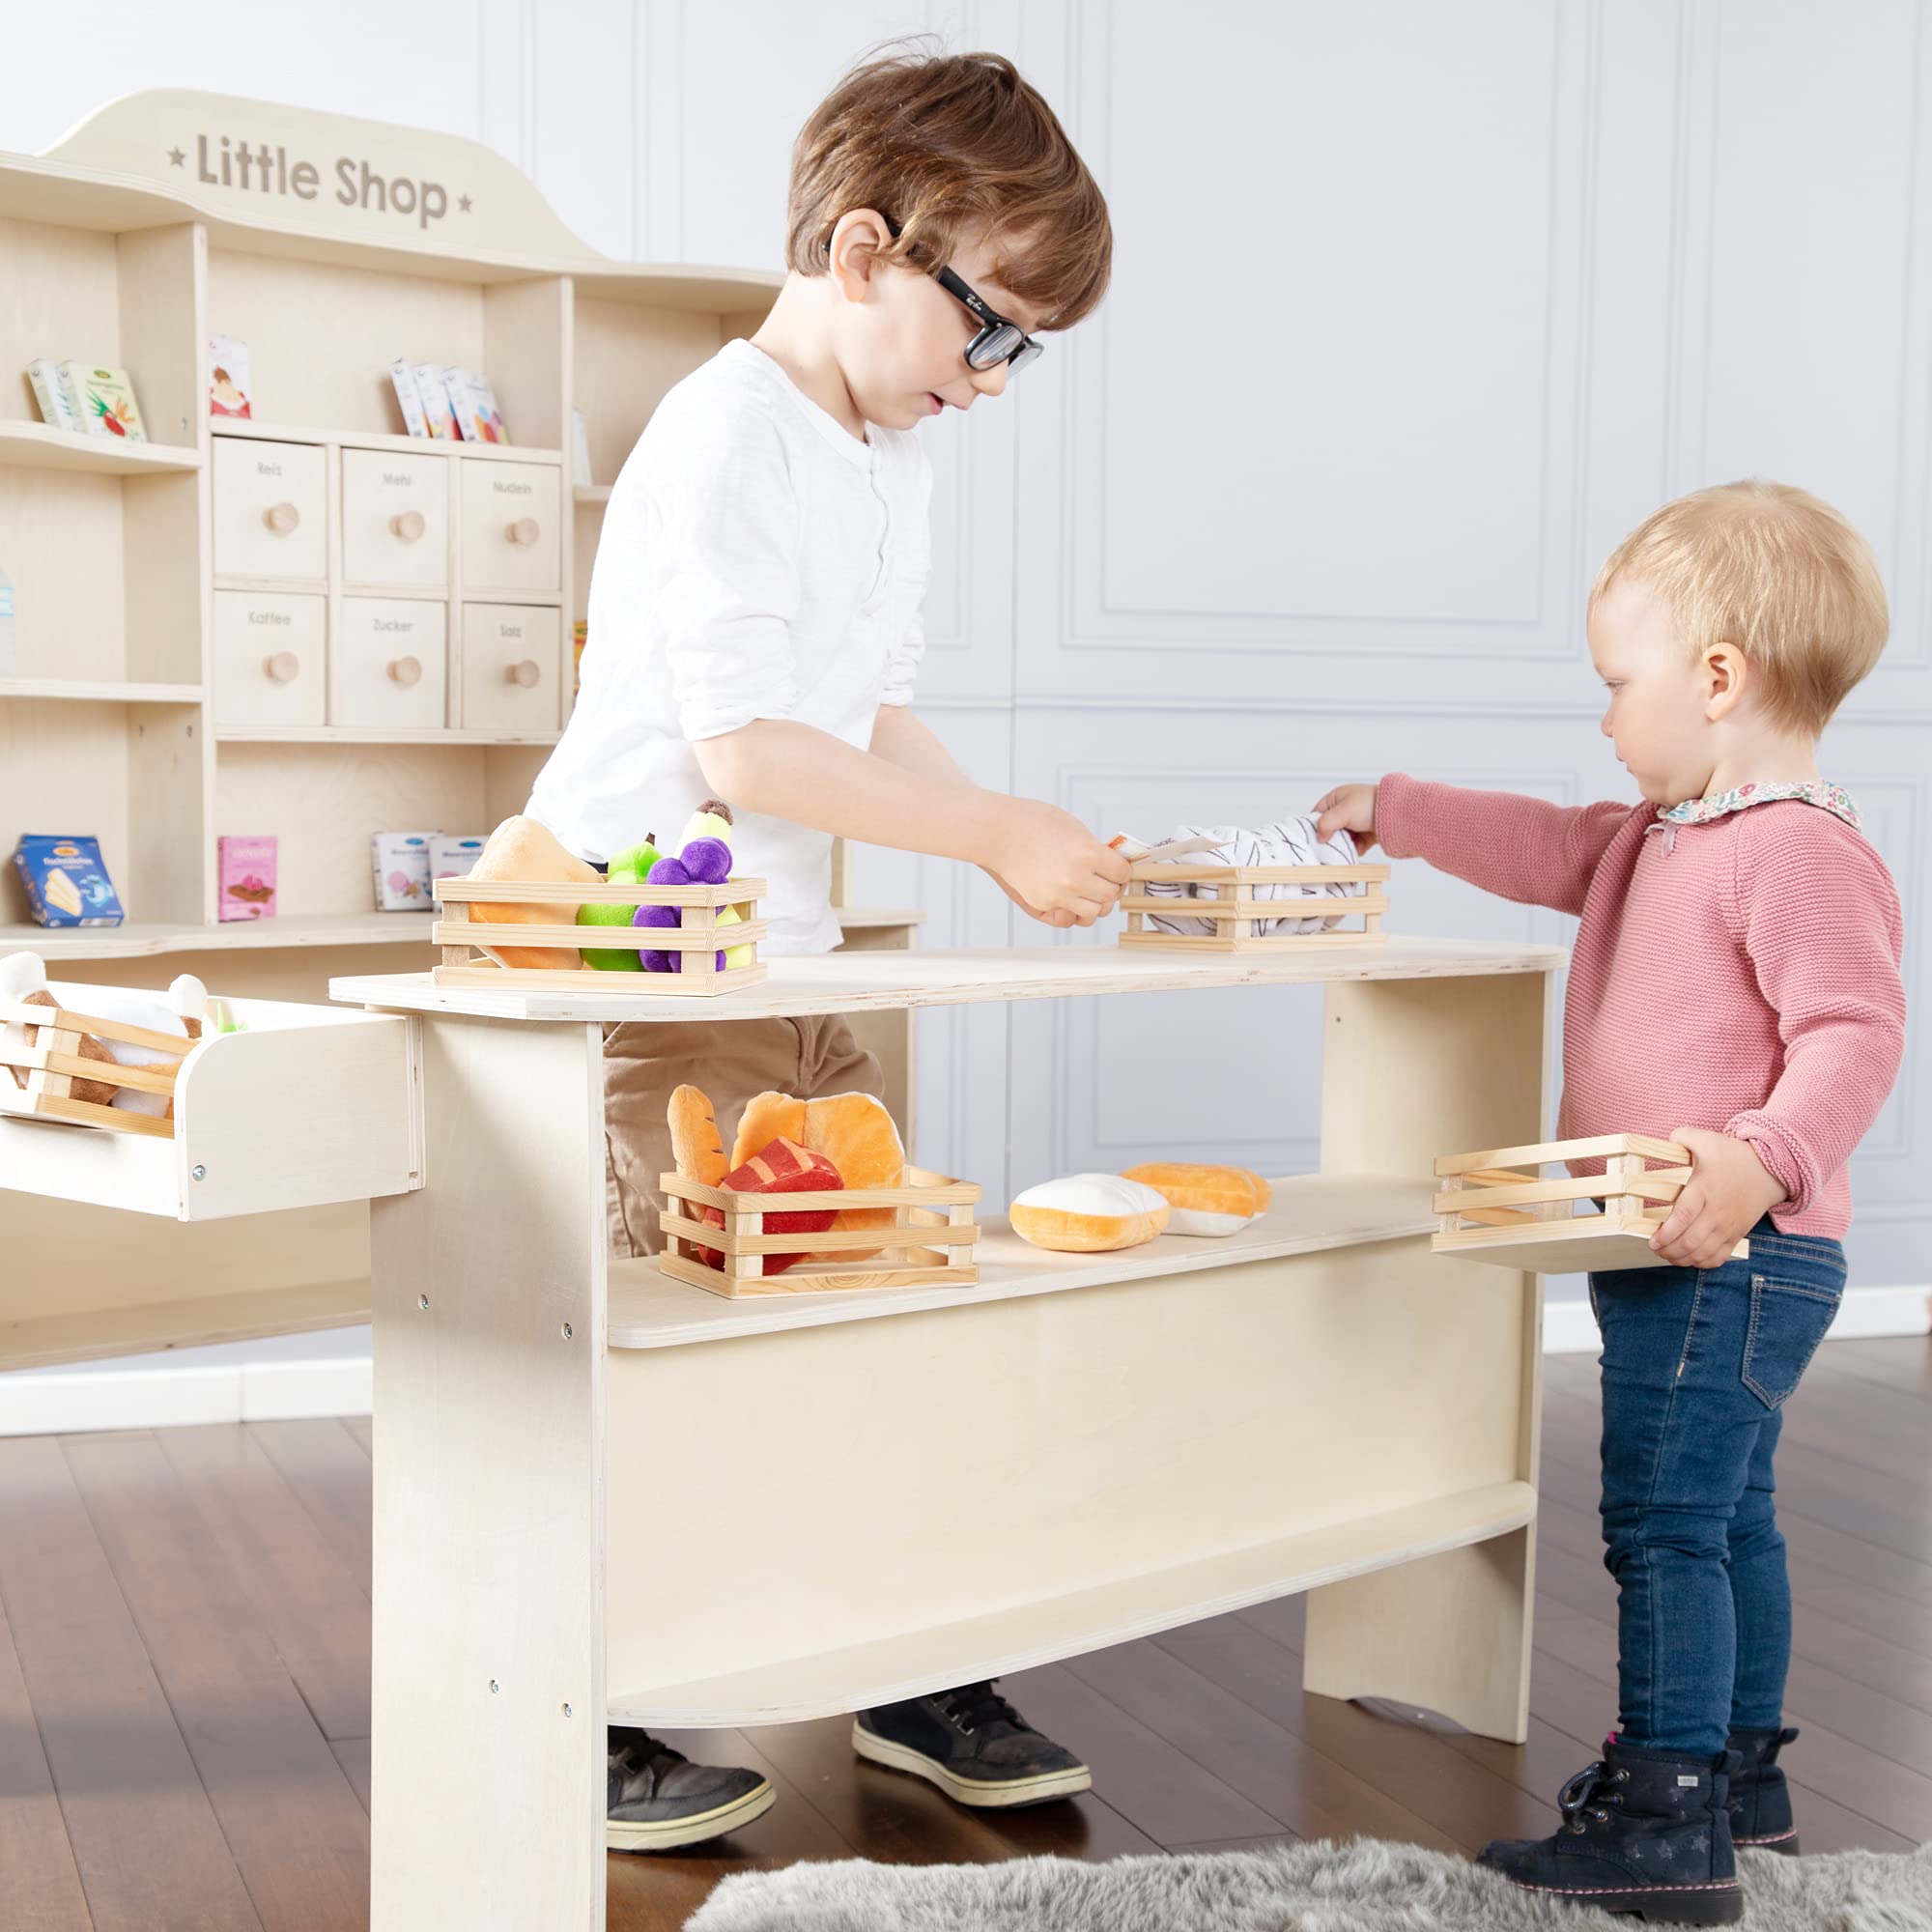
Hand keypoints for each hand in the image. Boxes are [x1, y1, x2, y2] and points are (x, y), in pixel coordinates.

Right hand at [987, 798, 1131, 927]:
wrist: (996, 831)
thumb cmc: (1032, 822)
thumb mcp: (1074, 828)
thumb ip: (1095, 849)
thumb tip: (1111, 864)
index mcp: (1089, 854)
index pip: (1122, 874)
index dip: (1121, 870)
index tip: (1116, 868)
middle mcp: (1076, 879)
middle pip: (1111, 896)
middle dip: (1110, 887)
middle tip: (1103, 879)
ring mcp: (1059, 895)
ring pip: (1094, 913)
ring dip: (1094, 903)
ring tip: (1087, 891)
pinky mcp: (1043, 904)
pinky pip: (1069, 918)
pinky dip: (1073, 911)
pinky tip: (1070, 897)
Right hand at [1313, 783, 1380, 853]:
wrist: (1398, 813)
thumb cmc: (1370, 804)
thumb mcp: (1342, 812)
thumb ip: (1326, 823)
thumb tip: (1319, 837)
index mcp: (1338, 798)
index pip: (1318, 812)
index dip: (1314, 825)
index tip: (1312, 838)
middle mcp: (1347, 809)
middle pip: (1331, 828)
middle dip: (1330, 839)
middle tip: (1328, 847)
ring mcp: (1358, 822)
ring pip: (1343, 838)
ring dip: (1343, 846)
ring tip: (1344, 850)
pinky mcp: (1368, 834)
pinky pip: (1356, 844)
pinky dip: (1355, 849)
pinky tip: (1357, 850)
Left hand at [1649, 1126, 1786, 1267]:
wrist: (1769, 1170)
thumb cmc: (1733, 1155)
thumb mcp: (1706, 1139)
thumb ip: (1681, 1136)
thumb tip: (1665, 1139)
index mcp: (1705, 1189)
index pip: (1685, 1217)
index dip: (1667, 1233)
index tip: (1653, 1240)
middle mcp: (1717, 1211)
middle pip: (1691, 1241)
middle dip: (1668, 1250)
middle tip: (1654, 1247)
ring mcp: (1729, 1226)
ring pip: (1703, 1253)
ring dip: (1682, 1259)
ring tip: (1667, 1254)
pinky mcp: (1737, 1235)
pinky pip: (1720, 1257)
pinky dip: (1702, 1263)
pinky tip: (1689, 1258)